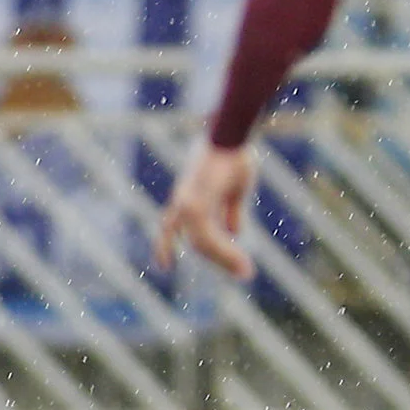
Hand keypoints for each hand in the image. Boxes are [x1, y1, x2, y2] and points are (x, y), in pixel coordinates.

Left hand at [152, 141, 256, 279]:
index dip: (165, 246)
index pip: (169, 228)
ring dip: (225, 259)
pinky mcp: (197, 205)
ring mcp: (188, 205)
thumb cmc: (234, 156)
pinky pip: (210, 237)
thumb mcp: (233, 189)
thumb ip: (230, 211)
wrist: (230, 137)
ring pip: (202, 243)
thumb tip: (234, 232)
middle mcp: (182, 203)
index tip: (164, 267)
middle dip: (218, 259)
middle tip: (242, 272)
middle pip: (196, 241)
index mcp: (187, 197)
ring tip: (245, 271)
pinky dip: (227, 252)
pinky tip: (241, 262)